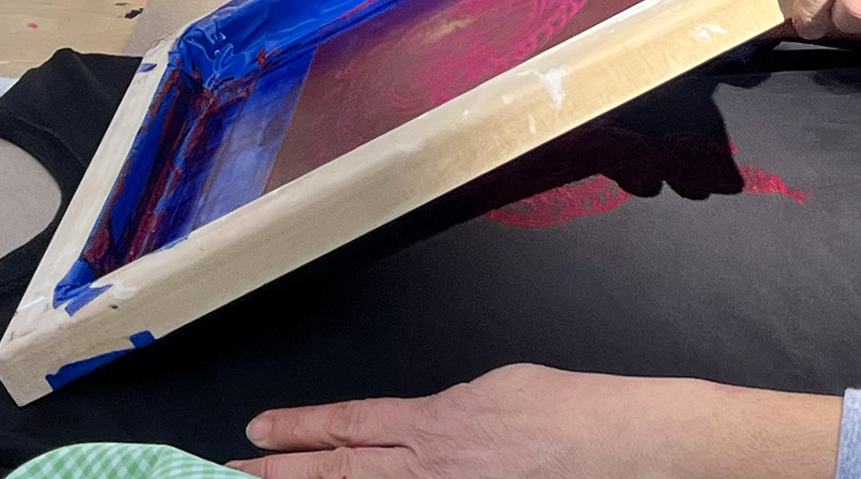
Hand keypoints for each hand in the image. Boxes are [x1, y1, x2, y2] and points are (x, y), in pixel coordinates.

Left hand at [236, 364, 839, 478]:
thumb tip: (431, 428)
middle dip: (279, 476)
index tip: (256, 432)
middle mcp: (435, 465)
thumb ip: (459, 413)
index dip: (300, 430)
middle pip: (340, 474)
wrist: (634, 448)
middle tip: (227, 476)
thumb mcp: (508, 390)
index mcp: (442, 420)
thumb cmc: (583, 415)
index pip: (352, 426)